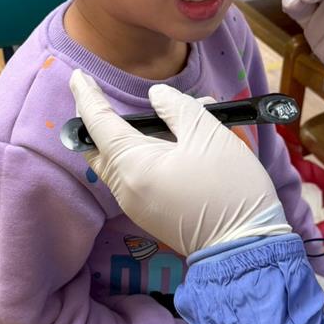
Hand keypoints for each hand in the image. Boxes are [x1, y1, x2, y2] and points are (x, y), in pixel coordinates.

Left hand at [69, 70, 289, 256]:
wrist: (245, 246)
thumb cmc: (230, 188)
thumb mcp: (208, 133)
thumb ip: (177, 107)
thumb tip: (156, 96)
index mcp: (133, 165)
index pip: (97, 124)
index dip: (87, 96)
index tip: (78, 76)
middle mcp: (125, 189)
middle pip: (97, 149)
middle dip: (95, 122)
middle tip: (98, 97)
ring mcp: (136, 206)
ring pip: (116, 164)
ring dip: (122, 139)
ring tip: (149, 119)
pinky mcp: (150, 215)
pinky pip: (131, 179)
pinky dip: (136, 157)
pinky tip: (163, 144)